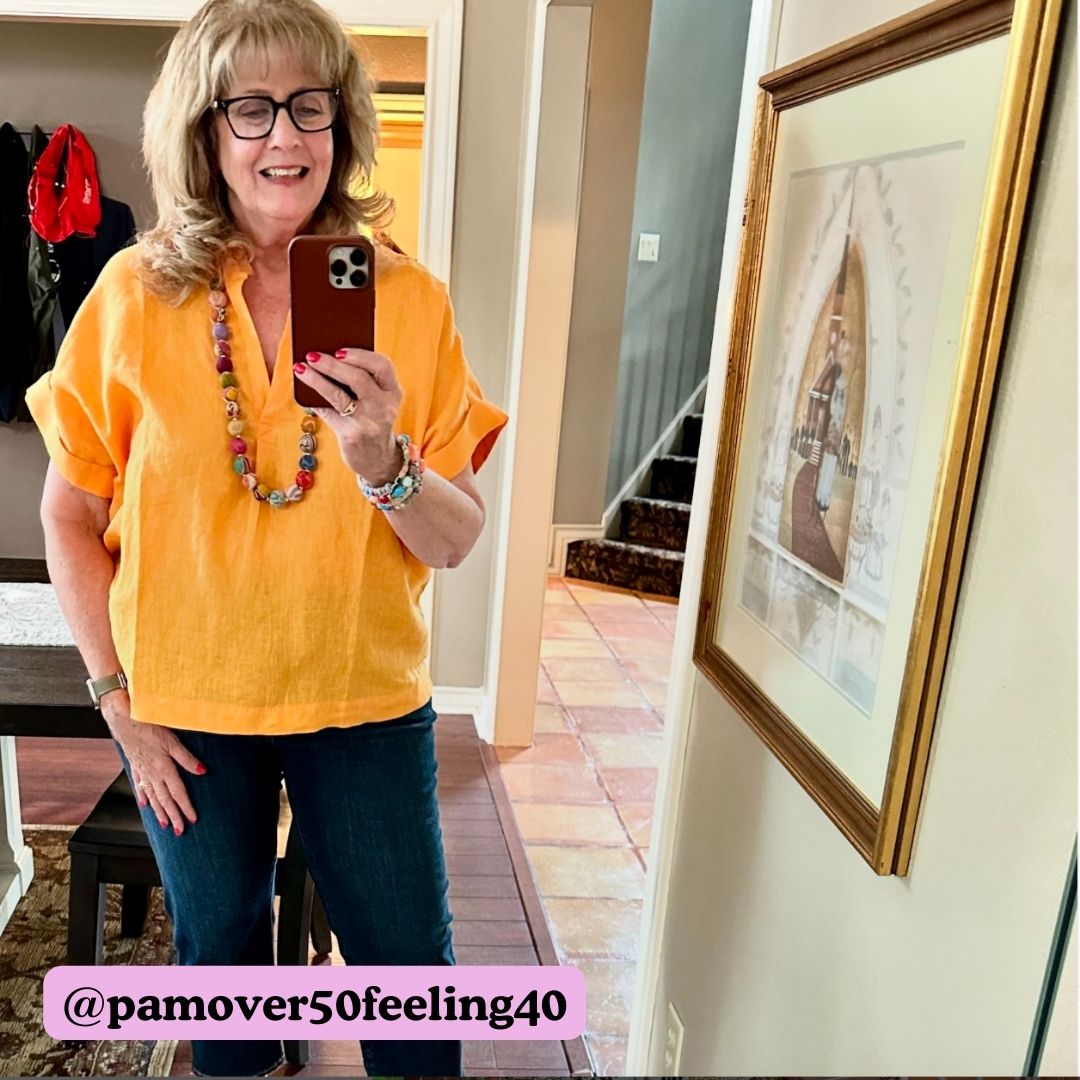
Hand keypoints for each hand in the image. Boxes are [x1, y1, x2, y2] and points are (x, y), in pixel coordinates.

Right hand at [101, 692, 204, 835]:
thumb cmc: (149, 727)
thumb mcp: (173, 741)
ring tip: (165, 825)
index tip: (193, 820)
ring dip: (159, 812)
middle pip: (165, 800)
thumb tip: (203, 771)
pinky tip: (145, 805)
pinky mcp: (135, 765)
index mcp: (164, 768)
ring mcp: (142, 771)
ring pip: (153, 797)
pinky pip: (140, 785)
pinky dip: (144, 796)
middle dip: (173, 816)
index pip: (178, 793)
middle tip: (180, 831)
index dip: (186, 807)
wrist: (124, 720)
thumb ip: (187, 758)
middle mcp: (152, 774)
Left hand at [294, 347, 403, 485]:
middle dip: (332, 365)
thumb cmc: (373, 419)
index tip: (340, 350)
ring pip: (339, 396)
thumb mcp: (379, 400)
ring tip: (301, 368)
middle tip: (312, 355)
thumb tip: (328, 356)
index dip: (361, 355)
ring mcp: (368, 422)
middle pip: (359, 379)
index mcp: (393, 392)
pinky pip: (328, 412)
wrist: (377, 459)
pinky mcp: (351, 435)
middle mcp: (384, 407)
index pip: (382, 366)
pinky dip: (314, 400)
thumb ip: (365, 380)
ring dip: (317, 380)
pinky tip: (303, 391)